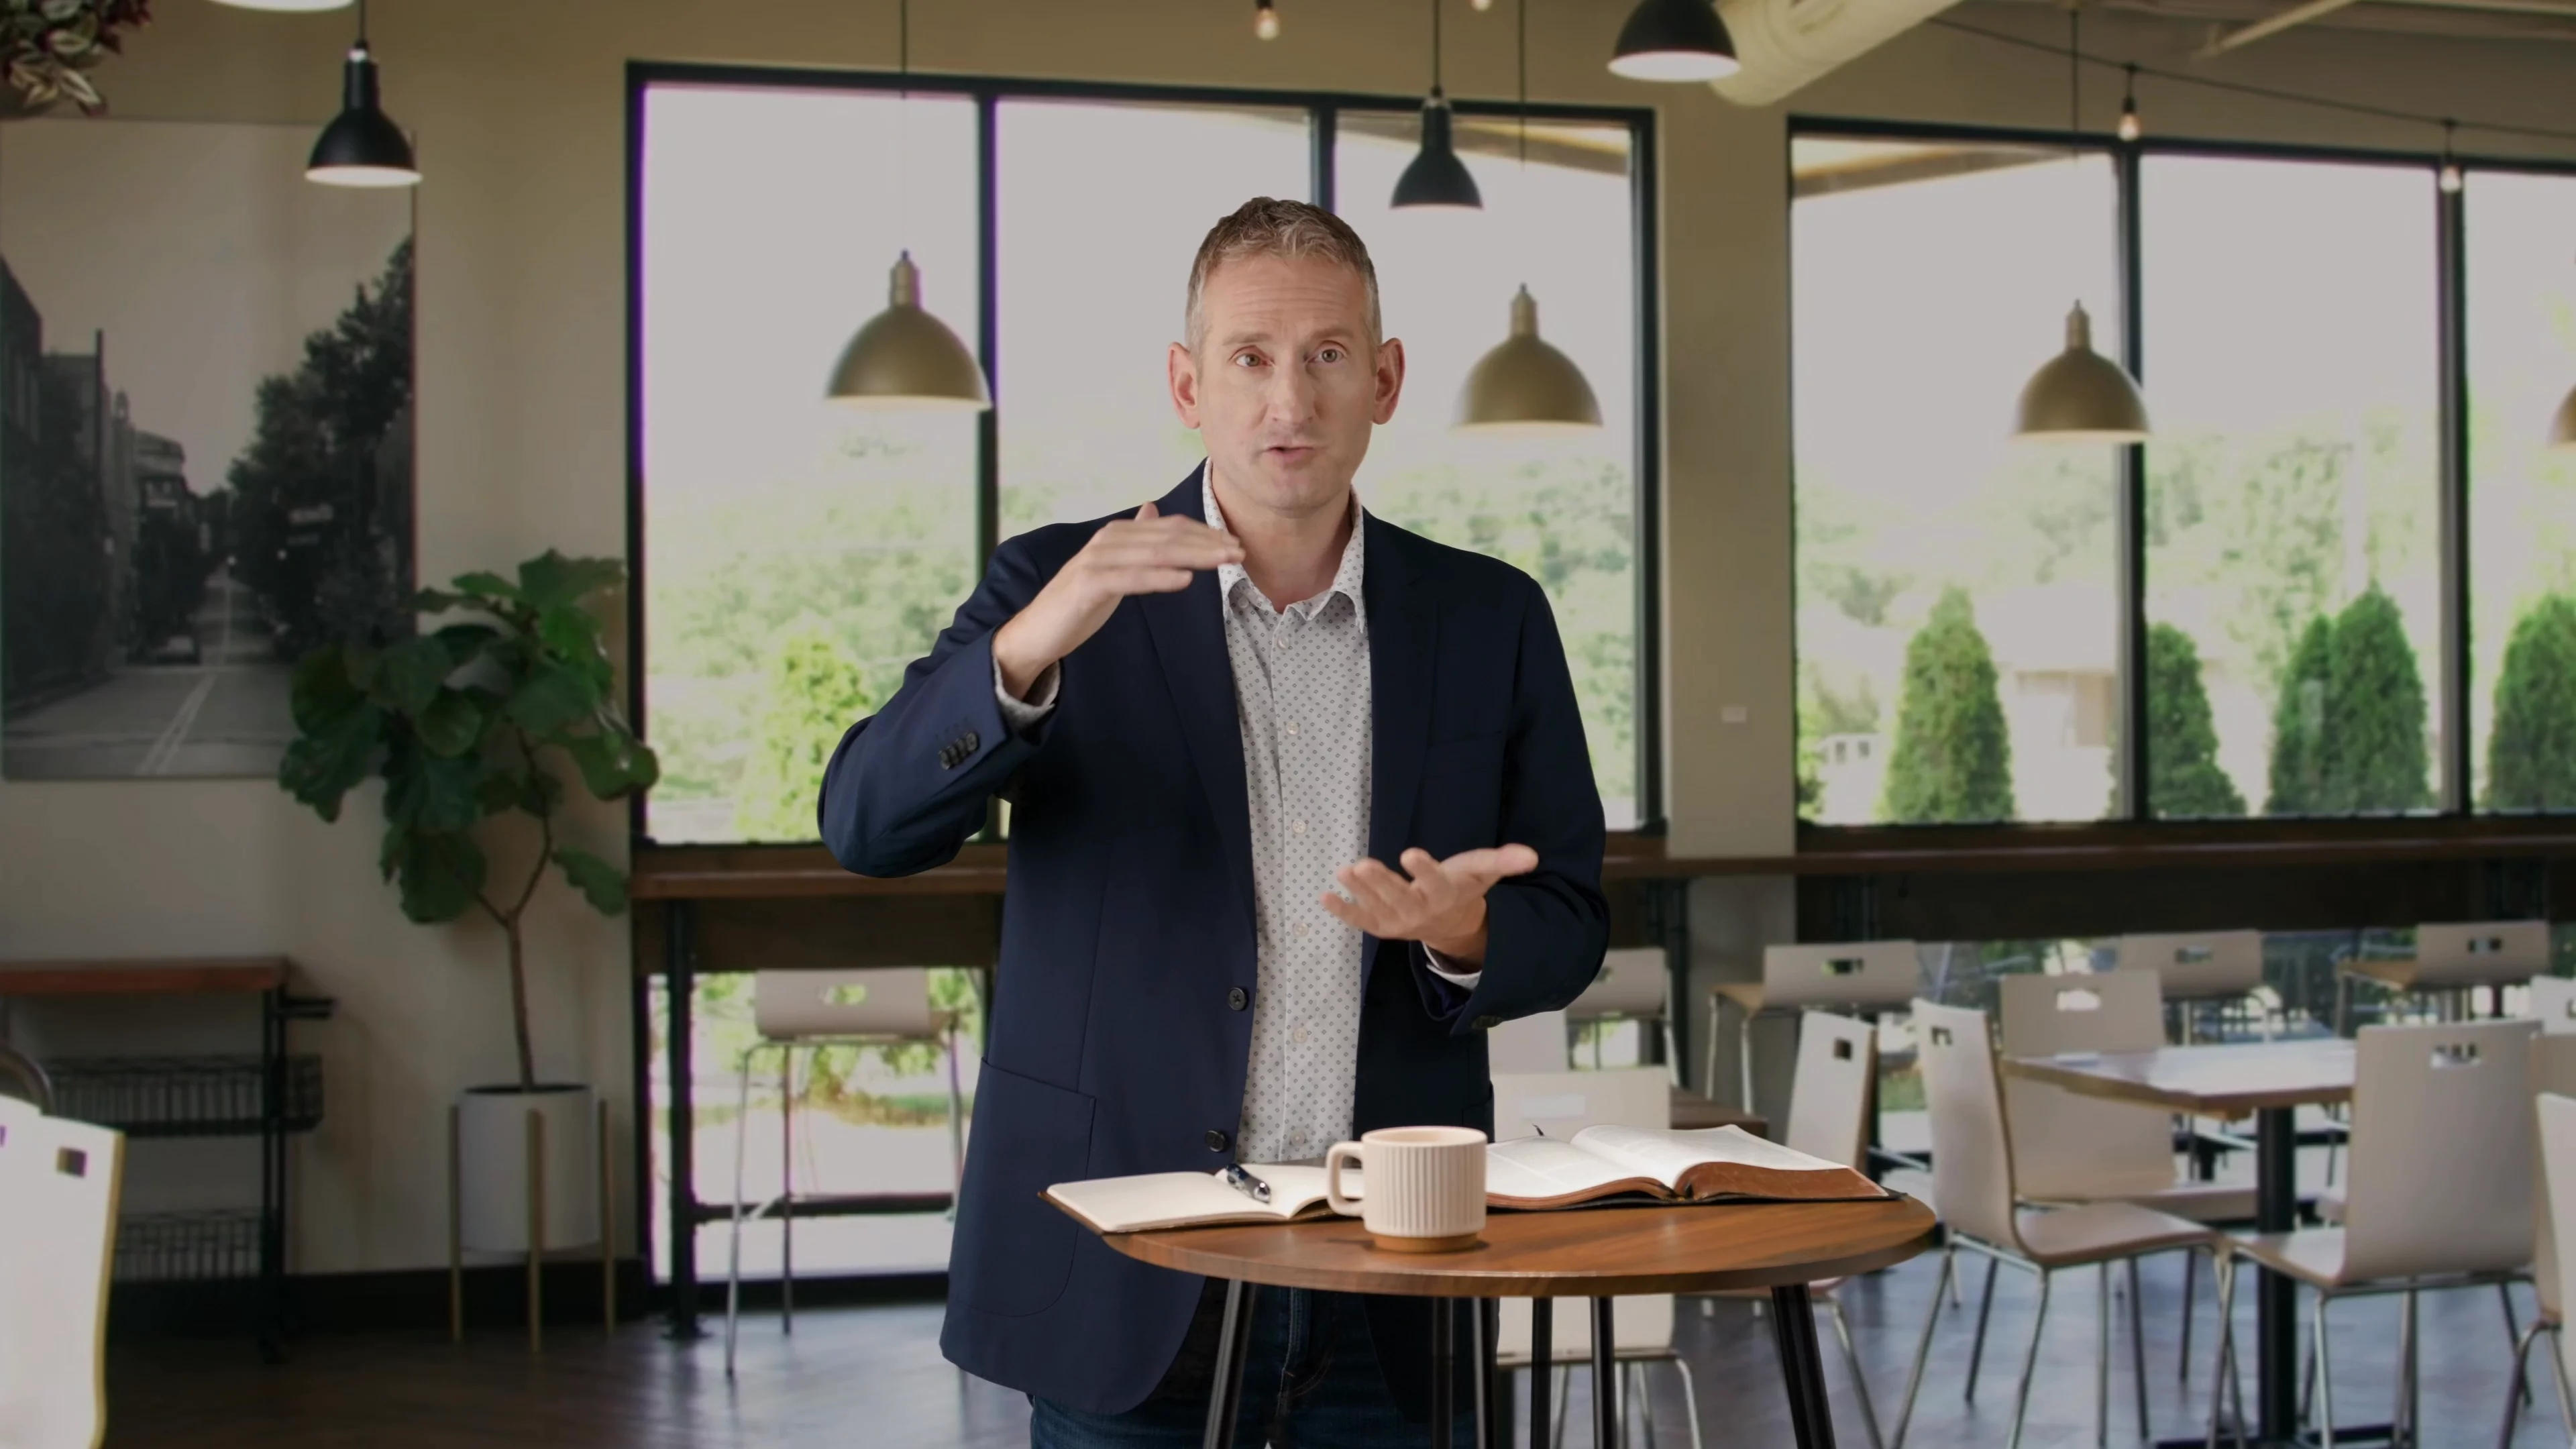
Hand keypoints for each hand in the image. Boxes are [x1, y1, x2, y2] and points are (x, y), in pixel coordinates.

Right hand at [992, 502, 1241, 698]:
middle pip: (1167, 537)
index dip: (1205, 534)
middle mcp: (1108, 540)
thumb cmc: (1078, 603)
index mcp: (1117, 535)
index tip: (1235, 544)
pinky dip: (1160, 577)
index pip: (1169, 528)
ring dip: (1195, 556)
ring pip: (1155, 553)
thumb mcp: (1112, 568)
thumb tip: (1151, 509)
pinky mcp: (1089, 583)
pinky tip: (1186, 579)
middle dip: (1208, 543)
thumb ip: (1134, 541)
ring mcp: (1097, 560)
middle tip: (1241, 552)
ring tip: (1225, 561)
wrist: (1037, 631)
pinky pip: (1131, 578)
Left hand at [1321, 845, 1539, 966]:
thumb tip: (1532, 855)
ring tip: (1343, 872)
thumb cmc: (1463, 888)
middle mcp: (1420, 911)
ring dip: (1359, 892)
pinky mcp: (1380, 925)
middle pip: (1400, 898)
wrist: (1450, 924)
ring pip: (1377, 907)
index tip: (1411, 853)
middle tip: (1362, 865)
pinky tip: (1324, 896)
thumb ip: (1504, 862)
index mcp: (1445, 894)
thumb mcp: (1483, 872)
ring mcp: (1398, 921)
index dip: (1424, 870)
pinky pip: (1359, 920)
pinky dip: (1342, 911)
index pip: (1435, 882)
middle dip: (1381, 883)